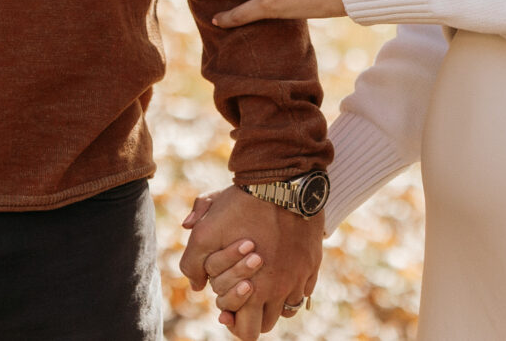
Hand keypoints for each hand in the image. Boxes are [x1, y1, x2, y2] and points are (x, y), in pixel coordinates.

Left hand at [180, 186, 321, 336]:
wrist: (283, 180)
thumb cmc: (243, 205)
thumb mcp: (206, 230)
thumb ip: (193, 261)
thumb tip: (196, 285)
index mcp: (255, 288)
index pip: (247, 331)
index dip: (234, 322)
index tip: (227, 308)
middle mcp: (281, 289)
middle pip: (268, 324)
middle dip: (253, 314)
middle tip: (244, 295)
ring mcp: (300, 276)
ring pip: (288, 308)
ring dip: (274, 301)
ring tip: (261, 282)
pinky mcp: (313, 263)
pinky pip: (304, 288)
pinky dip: (292, 285)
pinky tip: (280, 267)